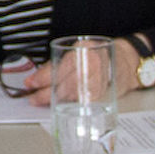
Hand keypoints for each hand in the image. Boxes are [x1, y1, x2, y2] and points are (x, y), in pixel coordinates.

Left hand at [16, 38, 142, 107]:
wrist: (124, 62)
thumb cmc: (96, 56)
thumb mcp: (76, 51)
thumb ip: (57, 63)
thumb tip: (35, 79)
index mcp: (84, 50)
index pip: (60, 66)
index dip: (42, 77)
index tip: (30, 83)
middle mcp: (93, 66)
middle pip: (64, 83)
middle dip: (45, 92)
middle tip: (33, 97)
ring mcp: (98, 81)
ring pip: (71, 94)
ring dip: (53, 100)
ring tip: (40, 100)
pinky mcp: (100, 95)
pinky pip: (79, 101)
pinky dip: (66, 103)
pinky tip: (58, 103)